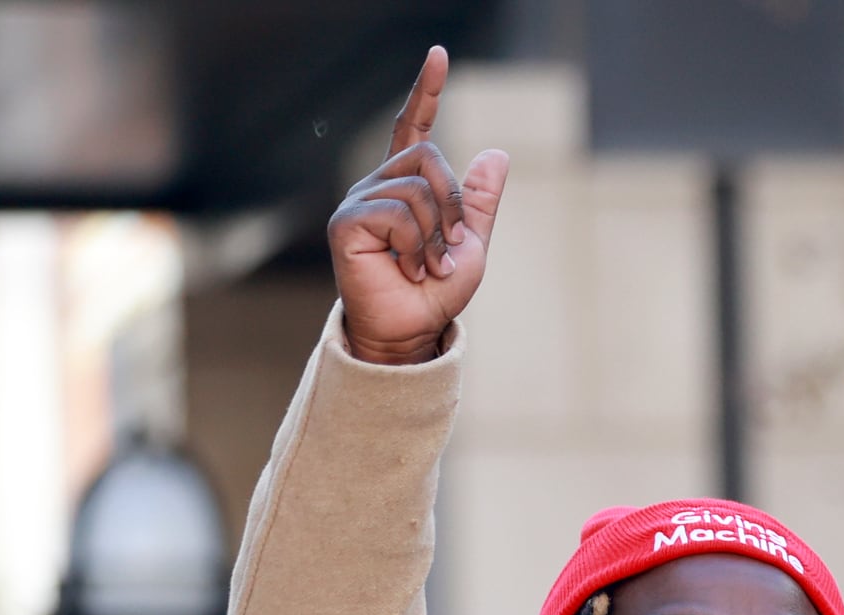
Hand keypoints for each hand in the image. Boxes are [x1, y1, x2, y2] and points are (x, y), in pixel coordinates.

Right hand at [328, 48, 509, 366]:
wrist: (413, 329)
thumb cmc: (436, 290)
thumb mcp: (471, 243)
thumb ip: (480, 202)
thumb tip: (497, 153)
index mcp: (406, 184)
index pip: (414, 127)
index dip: (426, 92)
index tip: (438, 55)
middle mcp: (378, 183)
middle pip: (429, 158)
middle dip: (454, 206)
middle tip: (450, 248)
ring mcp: (358, 200)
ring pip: (418, 189)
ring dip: (437, 235)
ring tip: (427, 265)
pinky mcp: (346, 222)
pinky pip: (399, 213)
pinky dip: (417, 246)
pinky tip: (408, 268)